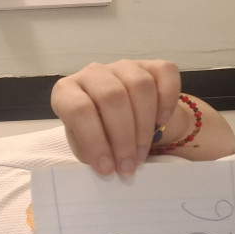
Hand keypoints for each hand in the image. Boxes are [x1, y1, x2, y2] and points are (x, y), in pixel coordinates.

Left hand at [50, 59, 180, 175]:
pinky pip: (165, 74)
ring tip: (141, 154)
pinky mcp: (151, 65)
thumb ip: (92, 152)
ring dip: (144, 126)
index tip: (107, 168)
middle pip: (112, 97)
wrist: (124, 122)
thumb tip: (109, 166)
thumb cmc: (97, 136)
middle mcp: (93, 73)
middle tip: (128, 166)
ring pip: (140, 86)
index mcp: (67, 92)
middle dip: (123, 138)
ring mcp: (123, 66)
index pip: (78, 109)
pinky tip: (162, 122)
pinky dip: (167, 100)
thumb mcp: (85, 147)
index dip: (95, 141)